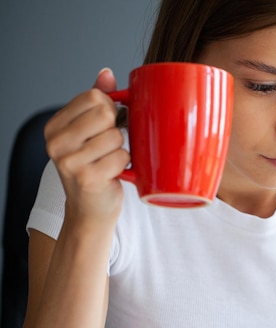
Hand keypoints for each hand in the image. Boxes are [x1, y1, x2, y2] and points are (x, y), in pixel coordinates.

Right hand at [44, 68, 129, 222]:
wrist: (90, 209)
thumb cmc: (94, 168)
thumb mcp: (89, 133)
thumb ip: (96, 102)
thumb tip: (107, 73)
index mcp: (55, 126)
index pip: (93, 96)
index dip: (110, 109)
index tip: (107, 125)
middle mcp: (56, 142)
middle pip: (105, 113)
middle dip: (116, 129)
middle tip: (108, 146)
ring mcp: (69, 161)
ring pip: (116, 137)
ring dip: (121, 150)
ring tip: (109, 162)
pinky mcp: (87, 178)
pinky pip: (121, 157)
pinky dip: (125, 165)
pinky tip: (113, 174)